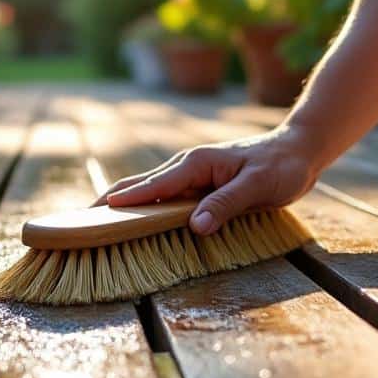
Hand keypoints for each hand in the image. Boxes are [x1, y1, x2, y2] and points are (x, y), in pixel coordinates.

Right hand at [101, 129, 317, 234]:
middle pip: (139, 185)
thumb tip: (195, 227)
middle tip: (79, 222)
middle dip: (109, 202)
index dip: (125, 201)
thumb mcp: (258, 186)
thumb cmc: (280, 167)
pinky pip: (163, 197)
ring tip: (92, 223)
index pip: (153, 186)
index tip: (96, 213)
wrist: (298, 150)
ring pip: (147, 190)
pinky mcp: (197, 185)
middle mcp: (186, 166)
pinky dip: (142, 207)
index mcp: (195, 163)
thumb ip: (226, 205)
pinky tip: (130, 221)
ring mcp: (190, 175)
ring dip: (121, 205)